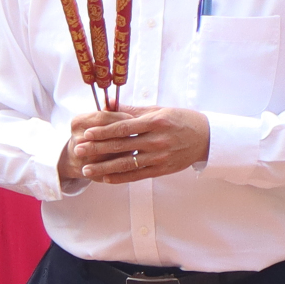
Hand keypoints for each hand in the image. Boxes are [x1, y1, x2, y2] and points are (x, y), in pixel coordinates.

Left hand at [57, 105, 210, 184]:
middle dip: (97, 149)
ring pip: (126, 164)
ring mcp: (159, 157)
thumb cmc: (180, 120)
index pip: (123, 127)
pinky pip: (137, 176)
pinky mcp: (162, 170)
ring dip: (104, 168)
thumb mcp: (159, 110)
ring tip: (87, 170)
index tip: (86, 133)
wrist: (206, 138)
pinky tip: (106, 179)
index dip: (103, 131)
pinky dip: (120, 178)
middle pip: (121, 146)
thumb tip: (109, 105)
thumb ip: (133, 110)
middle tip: (79, 151)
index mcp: (155, 122)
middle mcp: (157, 140)